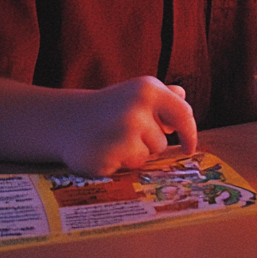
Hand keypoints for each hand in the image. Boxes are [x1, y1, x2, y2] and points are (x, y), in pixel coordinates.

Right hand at [58, 77, 197, 174]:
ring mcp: (122, 132)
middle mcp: (137, 108)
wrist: (66, 121)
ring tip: (113, 140)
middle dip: (148, 143)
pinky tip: (104, 150)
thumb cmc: (109, 107)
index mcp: (148, 89)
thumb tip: (183, 96)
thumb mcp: (136, 93)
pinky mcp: (108, 154)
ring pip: (146, 156)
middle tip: (124, 131)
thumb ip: (163, 95)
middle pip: (162, 143)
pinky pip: (129, 168)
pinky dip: (120, 163)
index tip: (189, 148)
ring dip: (134, 153)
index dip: (189, 134)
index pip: (183, 115)